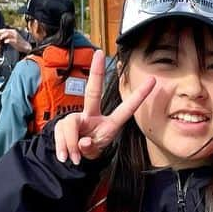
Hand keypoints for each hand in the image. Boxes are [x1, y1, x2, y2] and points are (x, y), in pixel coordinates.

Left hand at [0, 28, 31, 53]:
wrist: (26, 46)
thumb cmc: (18, 42)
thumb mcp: (11, 38)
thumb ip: (6, 36)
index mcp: (12, 31)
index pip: (4, 29)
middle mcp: (14, 32)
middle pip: (5, 31)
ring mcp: (16, 36)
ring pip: (8, 34)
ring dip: (3, 35)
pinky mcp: (17, 41)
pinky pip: (11, 40)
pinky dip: (7, 40)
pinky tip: (5, 42)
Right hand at [54, 49, 153, 164]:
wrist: (73, 156)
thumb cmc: (90, 150)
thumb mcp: (94, 153)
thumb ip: (89, 149)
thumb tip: (83, 142)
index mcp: (109, 123)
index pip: (126, 109)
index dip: (139, 96)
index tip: (152, 80)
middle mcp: (92, 115)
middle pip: (93, 91)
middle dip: (96, 72)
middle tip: (99, 53)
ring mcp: (76, 117)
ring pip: (70, 125)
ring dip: (70, 144)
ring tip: (73, 158)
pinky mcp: (62, 123)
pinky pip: (60, 133)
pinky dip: (63, 147)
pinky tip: (66, 156)